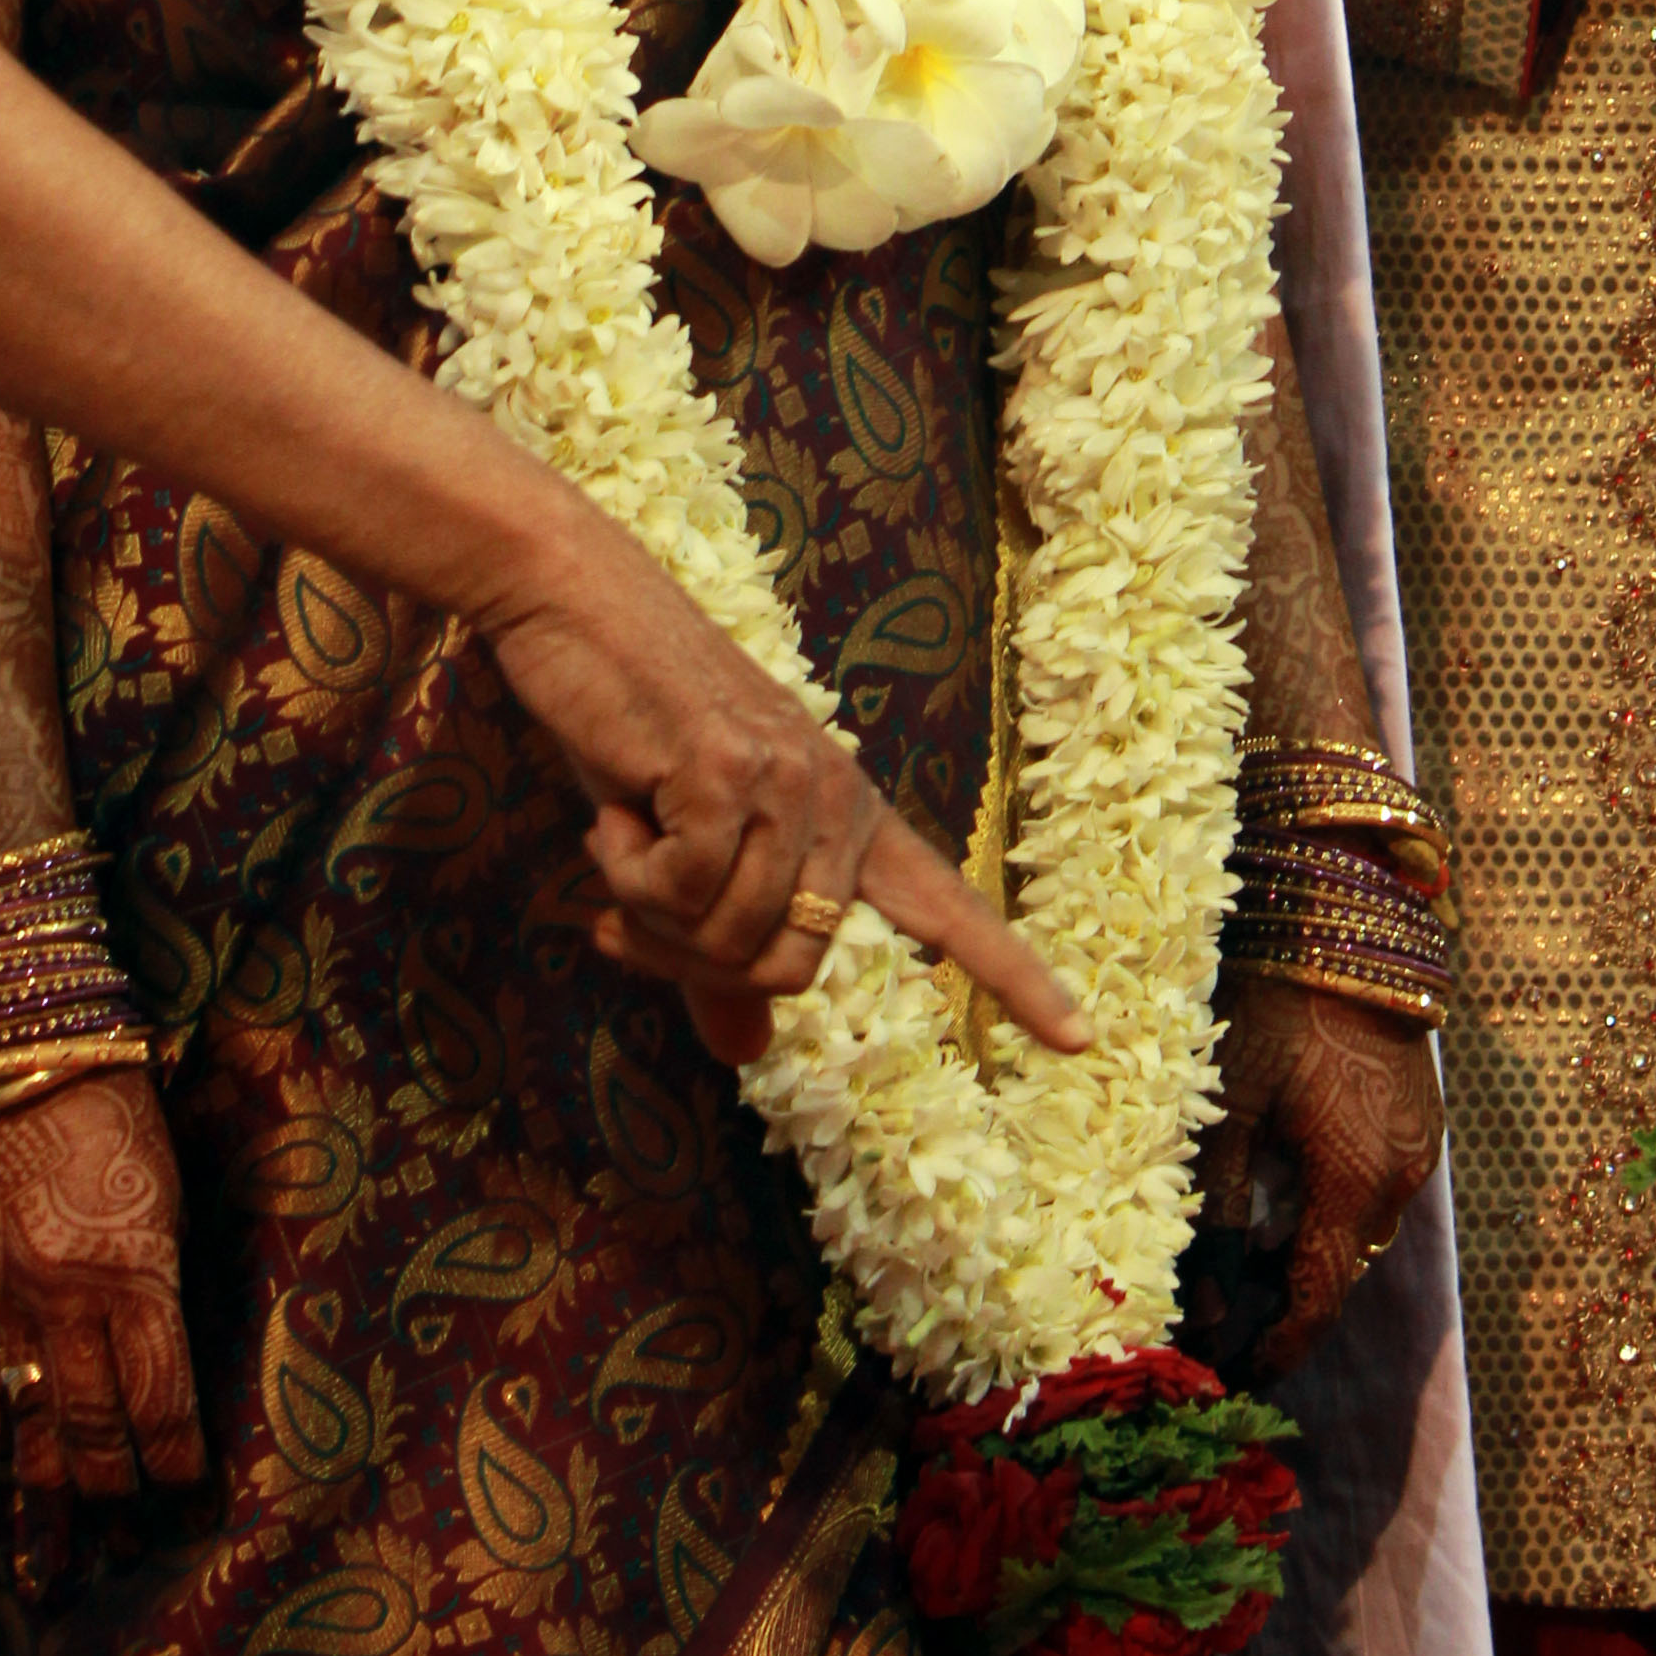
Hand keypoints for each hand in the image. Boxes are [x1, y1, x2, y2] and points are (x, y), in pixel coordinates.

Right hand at [0, 1071, 203, 1506]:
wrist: (10, 1050)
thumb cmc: (113, 1108)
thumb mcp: (165, 1190)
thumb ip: (159, 1277)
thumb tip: (163, 1354)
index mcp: (138, 1272)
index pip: (162, 1401)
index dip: (176, 1462)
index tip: (190, 1500)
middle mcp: (70, 1301)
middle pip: (97, 1429)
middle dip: (116, 1495)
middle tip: (129, 1548)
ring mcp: (6, 1304)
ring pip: (31, 1428)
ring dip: (43, 1505)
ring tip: (48, 1576)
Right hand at [482, 530, 1085, 1073]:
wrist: (576, 602)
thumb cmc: (629, 724)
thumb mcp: (678, 847)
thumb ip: (716, 950)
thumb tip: (744, 1054)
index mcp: (846, 815)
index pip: (949, 908)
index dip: (1014, 978)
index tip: (1079, 1040)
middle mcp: (837, 798)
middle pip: (791, 973)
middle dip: (691, 963)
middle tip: (627, 912)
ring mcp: (790, 780)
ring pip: (730, 942)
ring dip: (644, 915)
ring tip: (622, 833)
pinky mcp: (728, 770)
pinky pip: (675, 893)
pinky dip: (623, 871)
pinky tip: (615, 806)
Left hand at [1196, 975, 1445, 1378]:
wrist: (1346, 912)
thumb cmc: (1272, 997)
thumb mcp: (1227, 1100)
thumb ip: (1215, 1202)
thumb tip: (1208, 1299)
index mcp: (1356, 1178)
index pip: (1321, 1298)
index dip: (1281, 1345)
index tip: (1238, 1372)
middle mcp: (1403, 1174)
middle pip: (1344, 1266)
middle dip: (1288, 1294)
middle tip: (1223, 1305)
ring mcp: (1423, 1144)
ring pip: (1363, 1226)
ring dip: (1313, 1242)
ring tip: (1247, 1241)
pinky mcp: (1426, 1115)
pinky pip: (1379, 1183)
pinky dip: (1336, 1198)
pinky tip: (1289, 1178)